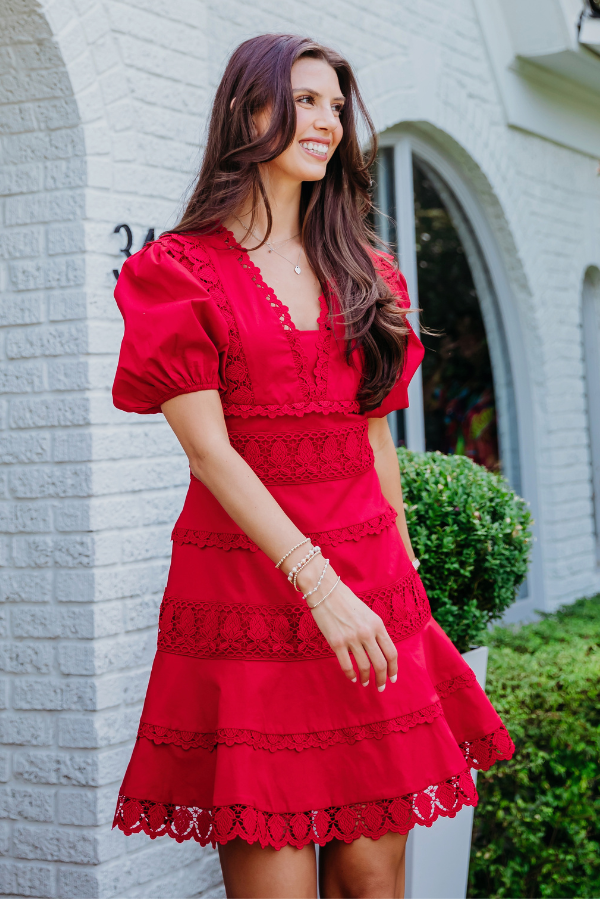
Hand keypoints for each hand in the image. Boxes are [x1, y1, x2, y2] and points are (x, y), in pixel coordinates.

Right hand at [295, 557, 397, 690]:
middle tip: (380, 686)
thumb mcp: (368, 614)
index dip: (394, 669)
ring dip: (365, 678)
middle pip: (380, 663)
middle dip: (382, 678)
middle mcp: (367, 633)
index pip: (391, 652)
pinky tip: (351, 678)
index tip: (392, 678)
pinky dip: (350, 675)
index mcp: (378, 624)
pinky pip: (346, 665)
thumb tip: (380, 652)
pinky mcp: (336, 642)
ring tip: (364, 683)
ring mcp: (352, 638)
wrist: (325, 591)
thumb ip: (375, 631)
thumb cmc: (346, 602)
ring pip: (364, 666)